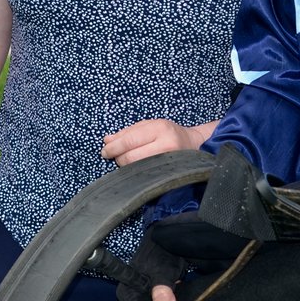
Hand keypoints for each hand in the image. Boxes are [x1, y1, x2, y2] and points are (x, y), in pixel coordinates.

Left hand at [101, 118, 215, 166]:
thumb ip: (128, 132)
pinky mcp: (169, 174)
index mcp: (159, 128)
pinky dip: (135, 172)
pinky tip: (134, 169)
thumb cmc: (169, 133)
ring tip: (126, 160)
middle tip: (115, 157)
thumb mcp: (150, 125)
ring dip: (126, 166)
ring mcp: (168, 161)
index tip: (105, 150)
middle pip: (130, 157)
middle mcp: (165, 144)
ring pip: (136, 168)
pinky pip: (145, 175)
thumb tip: (107, 140)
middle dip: (118, 158)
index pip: (129, 141)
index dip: (114, 147)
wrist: (194, 145)